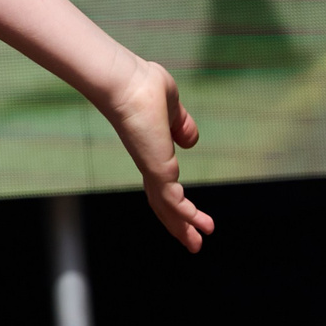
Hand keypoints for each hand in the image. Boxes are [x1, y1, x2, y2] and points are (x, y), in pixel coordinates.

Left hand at [102, 55, 213, 250]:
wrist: (126, 80)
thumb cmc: (143, 85)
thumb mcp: (172, 108)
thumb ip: (181, 125)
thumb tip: (189, 142)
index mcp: (150, 151)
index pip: (163, 183)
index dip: (177, 200)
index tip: (192, 215)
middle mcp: (147, 163)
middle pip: (162, 202)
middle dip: (178, 224)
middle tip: (193, 244)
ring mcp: (150, 167)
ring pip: (166, 207)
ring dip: (182, 227)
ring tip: (197, 245)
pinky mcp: (155, 168)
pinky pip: (172, 199)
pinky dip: (186, 215)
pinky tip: (199, 226)